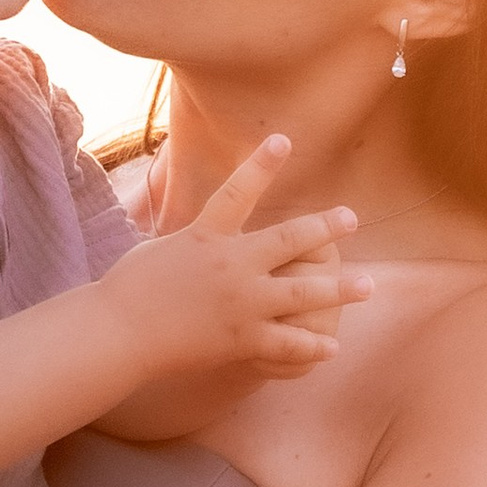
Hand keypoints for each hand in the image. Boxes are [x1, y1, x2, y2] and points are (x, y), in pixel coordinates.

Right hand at [103, 136, 369, 387]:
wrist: (118, 331)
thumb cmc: (127, 289)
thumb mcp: (158, 248)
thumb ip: (192, 237)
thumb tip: (202, 224)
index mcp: (206, 236)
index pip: (238, 190)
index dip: (261, 164)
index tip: (283, 139)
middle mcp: (231, 265)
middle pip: (289, 239)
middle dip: (324, 227)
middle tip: (351, 218)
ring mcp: (240, 302)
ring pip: (302, 293)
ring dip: (339, 289)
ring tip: (369, 286)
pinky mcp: (241, 339)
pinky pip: (286, 343)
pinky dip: (311, 346)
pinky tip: (333, 347)